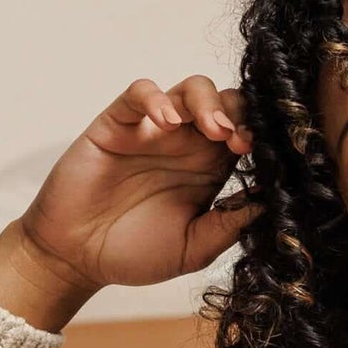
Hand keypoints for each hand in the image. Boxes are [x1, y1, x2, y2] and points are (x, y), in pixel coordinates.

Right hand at [16, 75, 262, 290]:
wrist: (77, 258)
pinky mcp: (118, 124)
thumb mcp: (193, 249)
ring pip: (190, 89)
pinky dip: (156, 98)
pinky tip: (165, 122)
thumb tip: (271, 204)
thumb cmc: (134, 254)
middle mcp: (186, 145)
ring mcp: (153, 131)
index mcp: (209, 171)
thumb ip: (228, 226)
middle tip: (240, 142)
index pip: (245, 135)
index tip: (265, 156)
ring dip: (208, 102)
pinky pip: (139, 93)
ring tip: (214, 130)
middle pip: (226, 103)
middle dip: (240, 114)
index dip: (259, 138)